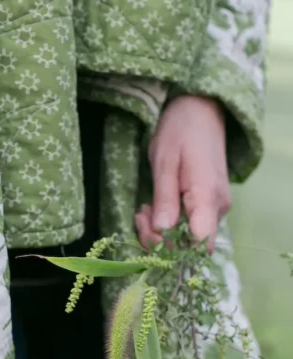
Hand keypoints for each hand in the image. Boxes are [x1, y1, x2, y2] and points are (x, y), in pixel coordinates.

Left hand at [135, 95, 230, 253]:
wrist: (201, 110)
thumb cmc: (181, 130)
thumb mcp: (165, 162)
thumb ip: (165, 198)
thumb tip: (162, 231)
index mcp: (208, 197)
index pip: (198, 243)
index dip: (172, 248)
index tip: (150, 229)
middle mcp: (216, 209)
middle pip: (190, 246)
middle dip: (160, 240)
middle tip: (141, 215)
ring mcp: (214, 209)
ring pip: (187, 239)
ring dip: (160, 232)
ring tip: (144, 209)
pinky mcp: (208, 207)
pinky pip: (189, 227)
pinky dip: (168, 224)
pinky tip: (154, 208)